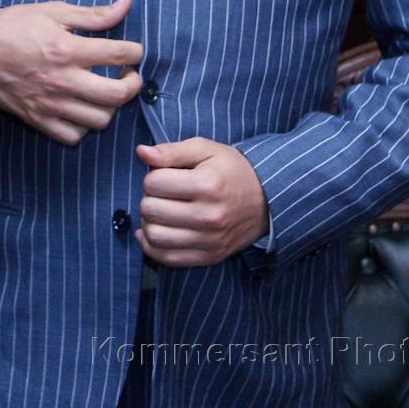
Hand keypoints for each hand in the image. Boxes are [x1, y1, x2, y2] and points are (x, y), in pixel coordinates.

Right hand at [0, 0, 143, 144]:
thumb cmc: (13, 26)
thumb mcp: (53, 11)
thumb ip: (93, 14)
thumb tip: (126, 5)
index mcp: (67, 50)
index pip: (120, 54)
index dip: (136, 51)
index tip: (133, 50)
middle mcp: (62, 81)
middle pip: (117, 95)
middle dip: (133, 84)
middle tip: (128, 75)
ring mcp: (50, 104)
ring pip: (100, 120)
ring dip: (111, 106)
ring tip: (105, 91)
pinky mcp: (38, 120)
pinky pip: (73, 135)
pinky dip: (84, 126)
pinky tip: (83, 108)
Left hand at [135, 137, 268, 265]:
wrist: (267, 199)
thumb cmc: (231, 170)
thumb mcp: (205, 149)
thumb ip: (171, 151)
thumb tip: (141, 152)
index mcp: (207, 185)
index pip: (153, 183)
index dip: (153, 175)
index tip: (165, 174)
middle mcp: (208, 216)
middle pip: (150, 210)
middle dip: (149, 197)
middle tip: (162, 192)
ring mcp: (209, 240)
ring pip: (154, 236)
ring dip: (149, 222)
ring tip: (161, 211)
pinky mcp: (209, 257)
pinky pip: (167, 258)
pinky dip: (153, 246)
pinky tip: (157, 230)